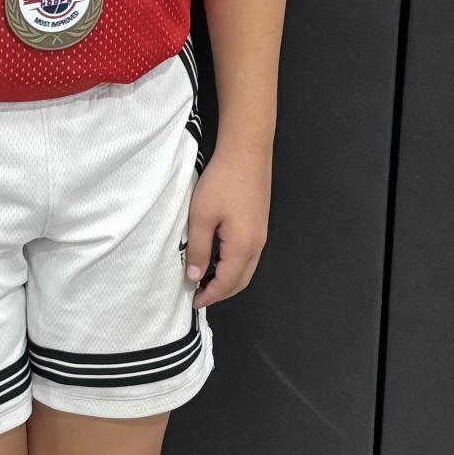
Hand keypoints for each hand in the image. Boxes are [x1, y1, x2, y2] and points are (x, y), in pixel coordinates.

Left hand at [182, 142, 270, 304]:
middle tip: (199, 295)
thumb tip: (195, 277)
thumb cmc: (223, 182)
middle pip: (241, 281)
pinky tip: (218, 258)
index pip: (227, 283)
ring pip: (246, 269)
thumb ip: (199, 250)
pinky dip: (233, 266)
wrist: (247, 152)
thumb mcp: (201, 217)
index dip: (209, 295)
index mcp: (243, 247)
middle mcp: (257, 245)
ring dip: (228, 279)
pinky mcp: (259, 224)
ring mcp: (261, 235)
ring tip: (205, 279)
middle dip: (221, 292)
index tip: (192, 301)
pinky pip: (248, 256)